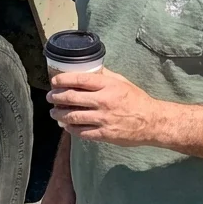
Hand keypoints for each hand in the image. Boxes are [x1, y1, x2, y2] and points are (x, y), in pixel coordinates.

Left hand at [47, 68, 168, 146]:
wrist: (152, 122)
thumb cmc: (136, 99)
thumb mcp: (121, 81)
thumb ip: (104, 75)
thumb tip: (87, 69)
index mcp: (107, 85)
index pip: (78, 79)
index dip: (62, 80)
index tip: (54, 81)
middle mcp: (104, 101)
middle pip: (71, 97)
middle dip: (56, 97)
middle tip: (50, 97)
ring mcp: (104, 119)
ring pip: (73, 116)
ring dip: (59, 114)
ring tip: (54, 112)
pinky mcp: (105, 134)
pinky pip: (82, 132)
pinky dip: (70, 129)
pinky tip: (66, 125)